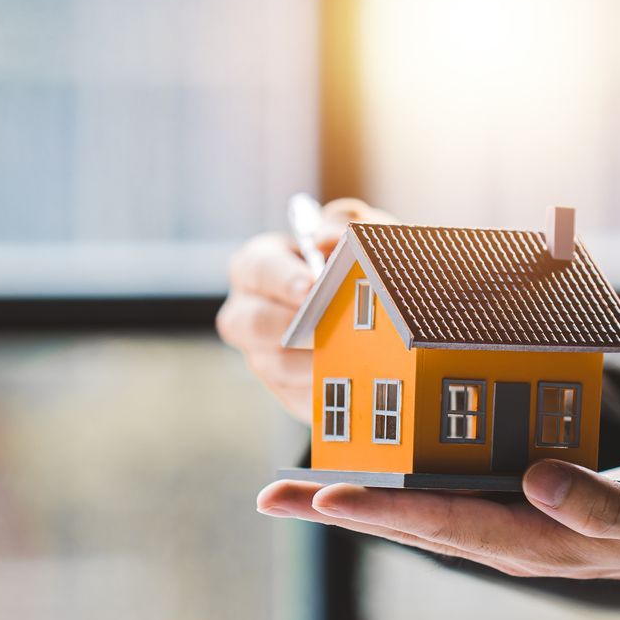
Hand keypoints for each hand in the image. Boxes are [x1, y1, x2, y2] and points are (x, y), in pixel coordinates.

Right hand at [215, 197, 397, 420]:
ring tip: (348, 357)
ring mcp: (261, 354)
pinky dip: (324, 391)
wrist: (370, 311)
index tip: (312, 287)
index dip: (282, 279)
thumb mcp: (354, 233)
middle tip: (327, 327)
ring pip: (272, 365)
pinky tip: (353, 382)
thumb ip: (344, 222)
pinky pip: (295, 398)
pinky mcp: (283, 390)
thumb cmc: (352, 265)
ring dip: (310, 363)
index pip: (256, 269)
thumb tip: (329, 238)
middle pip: (249, 323)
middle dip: (289, 326)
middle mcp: (249, 312)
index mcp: (257, 267)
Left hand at [259, 454, 619, 607]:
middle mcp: (502, 537)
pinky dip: (396, 479)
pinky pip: (442, 490)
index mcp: (530, 542)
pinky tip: (365, 463)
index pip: (441, 524)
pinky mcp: (511, 502)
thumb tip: (536, 479)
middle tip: (271, 499)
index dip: (382, 509)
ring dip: (351, 499)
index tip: (327, 497)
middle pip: (403, 523)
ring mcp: (502, 522)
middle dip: (336, 510)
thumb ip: (597, 502)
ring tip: (290, 489)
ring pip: (412, 509)